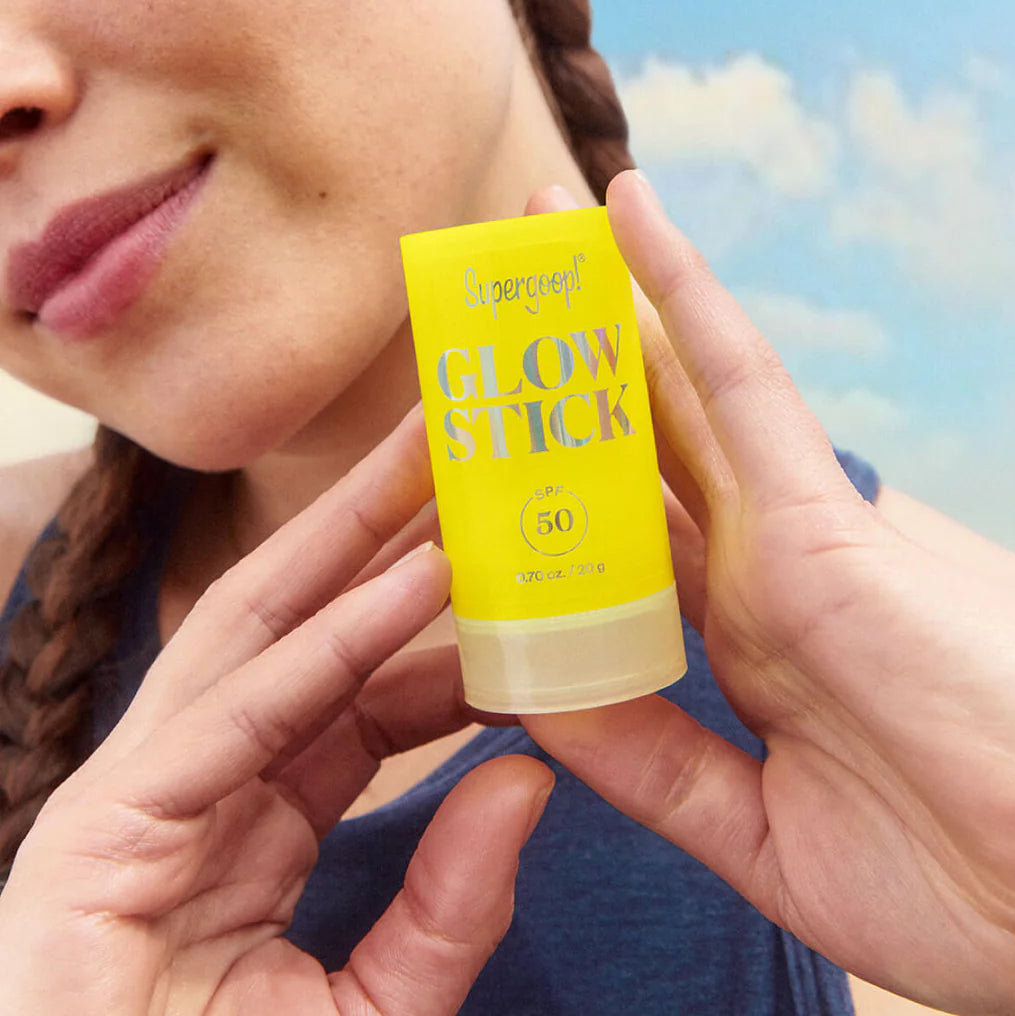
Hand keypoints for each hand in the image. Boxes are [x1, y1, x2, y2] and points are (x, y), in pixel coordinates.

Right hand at [0, 409, 552, 1015]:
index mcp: (248, 819)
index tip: (512, 552)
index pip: (353, 688)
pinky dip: (328, 650)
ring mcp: (137, 800)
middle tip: (457, 438)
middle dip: (377, 527)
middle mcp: (192, 787)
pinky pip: (237, 720)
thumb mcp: (371, 1015)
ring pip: (259, 638)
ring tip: (432, 456)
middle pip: (300, 627)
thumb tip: (530, 784)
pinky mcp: (103, 834)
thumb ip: (449, 910)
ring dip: (350, 541)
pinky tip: (411, 586)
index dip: (433, 616)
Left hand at [524, 171, 1014, 1015]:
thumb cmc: (960, 886)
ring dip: (600, 306)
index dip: (548, 480)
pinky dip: (682, 291)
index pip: (621, 535)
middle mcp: (753, 570)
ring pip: (669, 391)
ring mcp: (784, 534)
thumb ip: (648, 764)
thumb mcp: (760, 835)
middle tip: (492, 296)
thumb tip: (527, 694)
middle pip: (636, 445)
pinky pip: (737, 378)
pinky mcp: (819, 519)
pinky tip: (625, 216)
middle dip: (562, 372)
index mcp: (739, 641)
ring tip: (532, 224)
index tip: (473, 439)